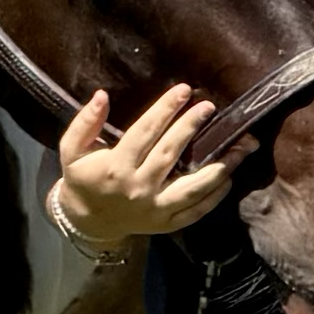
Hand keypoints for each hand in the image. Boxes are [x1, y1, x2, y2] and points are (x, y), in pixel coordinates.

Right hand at [55, 85, 258, 242]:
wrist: (87, 222)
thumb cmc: (84, 179)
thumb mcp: (72, 150)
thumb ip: (85, 123)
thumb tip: (102, 95)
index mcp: (115, 167)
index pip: (144, 133)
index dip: (165, 109)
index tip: (184, 90)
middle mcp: (137, 188)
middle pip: (170, 154)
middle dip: (191, 128)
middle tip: (210, 107)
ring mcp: (155, 209)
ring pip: (192, 187)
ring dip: (219, 166)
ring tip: (242, 146)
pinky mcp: (166, 223)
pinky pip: (196, 211)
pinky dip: (215, 196)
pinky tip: (230, 176)